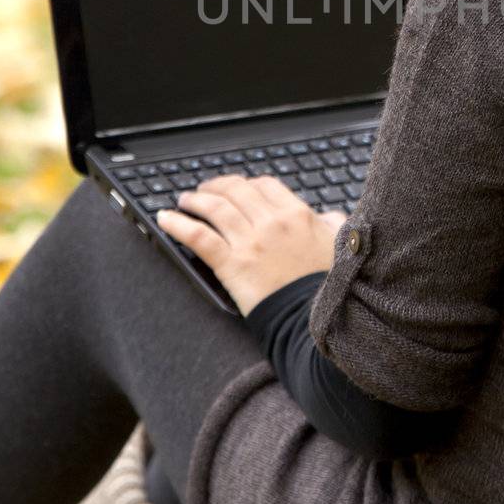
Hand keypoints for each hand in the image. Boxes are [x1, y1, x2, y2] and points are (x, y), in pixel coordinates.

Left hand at [156, 175, 348, 315]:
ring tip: (184, 200)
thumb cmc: (330, 285)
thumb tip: (329, 216)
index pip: (264, 185)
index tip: (237, 188)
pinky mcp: (232, 264)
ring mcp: (250, 242)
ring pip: (215, 208)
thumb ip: (332, 225)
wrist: (318, 318)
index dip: (246, 184)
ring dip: (196, 200)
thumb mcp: (338, 245)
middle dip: (216, 186)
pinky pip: (199, 237)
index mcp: (297, 214)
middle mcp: (272, 222)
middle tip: (204, 190)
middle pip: (236, 191)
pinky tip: (165, 219)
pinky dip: (178, 225)